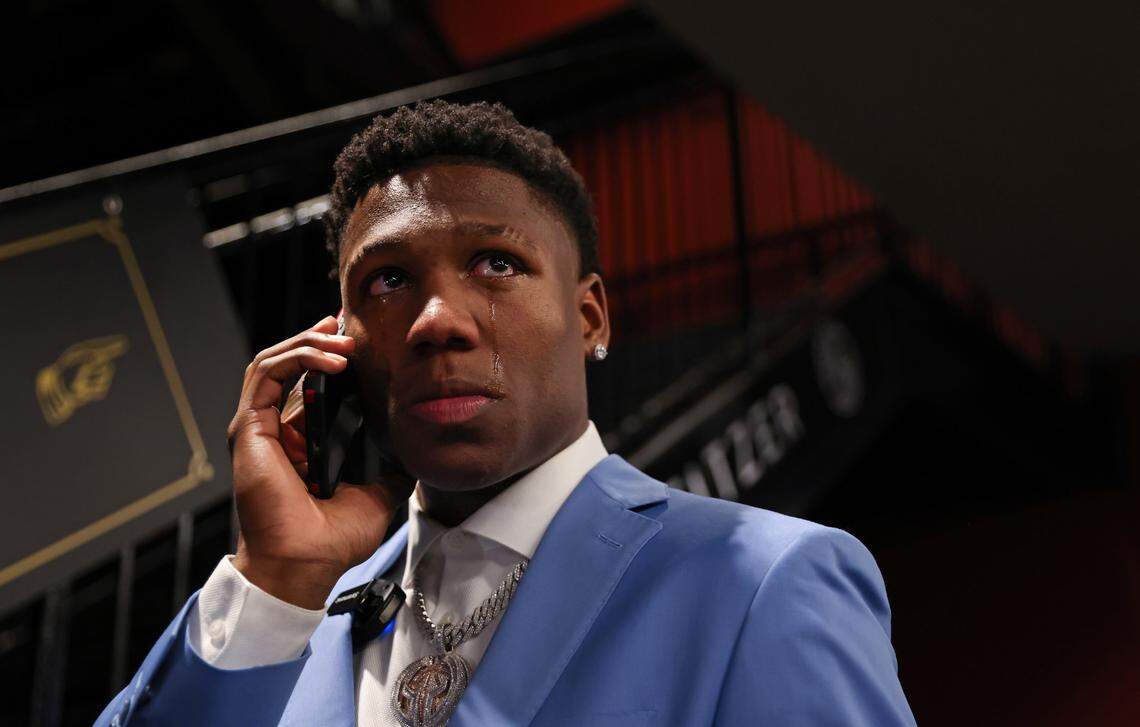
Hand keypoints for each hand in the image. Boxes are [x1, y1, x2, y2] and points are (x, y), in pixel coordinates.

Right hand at [226, 316, 414, 608]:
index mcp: (300, 443)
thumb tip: (415, 452)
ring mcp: (258, 428)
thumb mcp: (376, 495)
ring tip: (344, 342)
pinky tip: (332, 360)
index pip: (311, 385)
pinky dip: (298, 358)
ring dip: (310, 343)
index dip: (331, 357)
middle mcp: (276, 432)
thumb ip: (390, 469)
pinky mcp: (248, 429)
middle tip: (352, 328)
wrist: (306, 564)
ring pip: (275, 361)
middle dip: (321, 340)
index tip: (361, 342)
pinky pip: (266, 374)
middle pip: (291, 365)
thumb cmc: (332, 540)